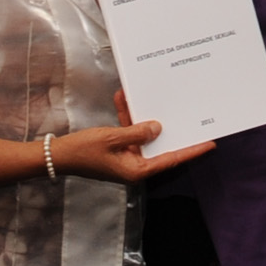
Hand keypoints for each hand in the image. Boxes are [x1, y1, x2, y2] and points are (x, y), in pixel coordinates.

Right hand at [48, 90, 214, 183]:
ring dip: (142, 116)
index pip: (172, 159)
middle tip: (191, 114)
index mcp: (137, 170)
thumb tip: (158, 127)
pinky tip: (124, 98)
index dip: (192, 151)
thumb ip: (137, 132)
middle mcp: (135, 165)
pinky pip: (127, 131)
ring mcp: (126, 157)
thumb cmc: (83, 151)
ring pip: (143, 134)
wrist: (55, 155)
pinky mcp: (116, 148)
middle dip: (171, 128)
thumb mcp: (112, 139)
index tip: (211, 143)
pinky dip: (126, 116)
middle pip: (160, 145)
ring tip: (154, 96)